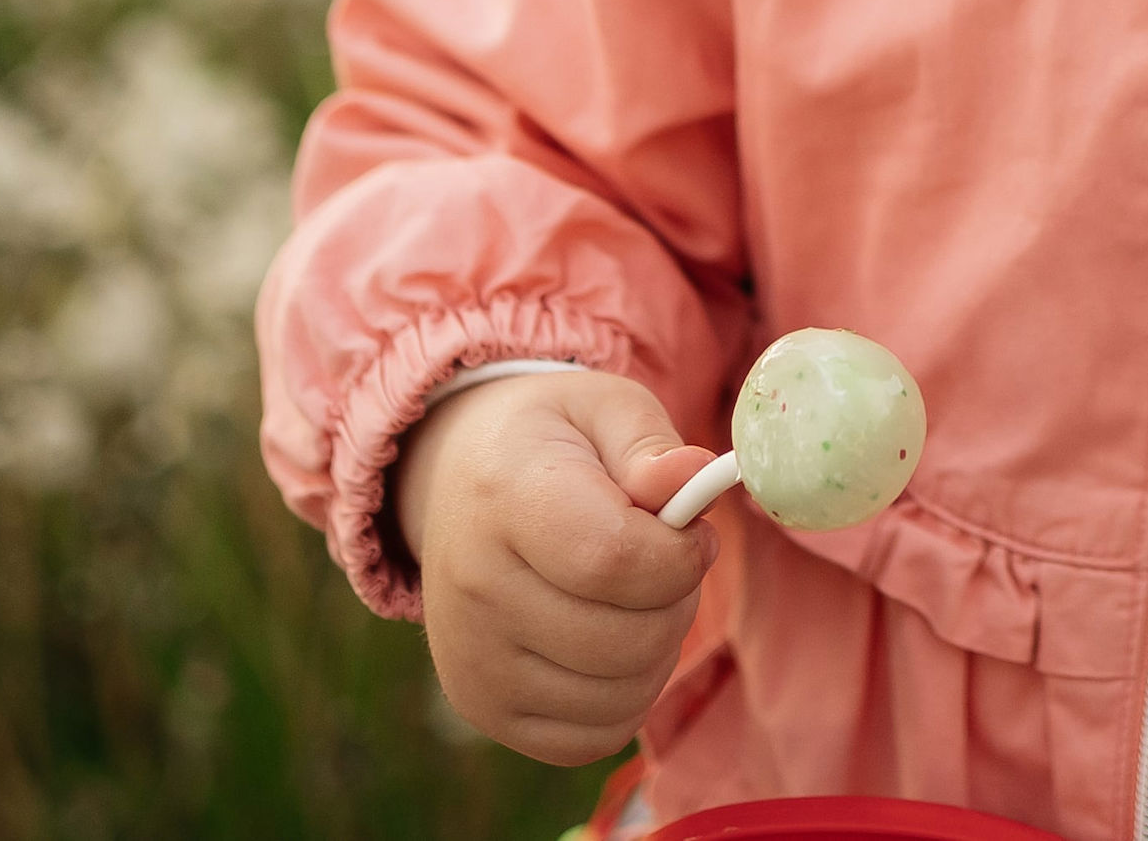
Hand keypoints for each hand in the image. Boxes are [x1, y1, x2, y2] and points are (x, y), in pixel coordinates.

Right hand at [392, 370, 717, 764]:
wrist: (456, 479)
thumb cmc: (551, 444)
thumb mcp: (603, 409)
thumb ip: (651, 445)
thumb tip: (690, 479)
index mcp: (504, 500)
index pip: (615, 561)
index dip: (679, 554)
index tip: (689, 527)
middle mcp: (474, 590)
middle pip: (627, 640)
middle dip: (676, 599)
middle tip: (663, 560)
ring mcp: (472, 661)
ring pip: (620, 697)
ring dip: (658, 650)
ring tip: (635, 598)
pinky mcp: (482, 708)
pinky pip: (593, 738)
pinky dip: (626, 698)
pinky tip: (611, 642)